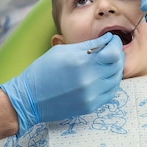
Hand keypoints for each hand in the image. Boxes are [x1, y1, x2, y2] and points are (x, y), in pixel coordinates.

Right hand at [0, 33, 123, 135]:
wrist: (29, 99)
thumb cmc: (42, 71)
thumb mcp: (62, 51)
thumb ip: (87, 46)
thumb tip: (107, 40)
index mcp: (81, 62)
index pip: (113, 51)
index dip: (116, 43)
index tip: (112, 39)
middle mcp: (89, 79)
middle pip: (117, 65)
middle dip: (117, 54)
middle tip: (111, 49)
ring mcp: (91, 95)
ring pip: (116, 79)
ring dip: (114, 69)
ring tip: (106, 63)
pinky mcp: (90, 106)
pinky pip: (110, 92)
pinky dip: (110, 83)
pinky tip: (103, 77)